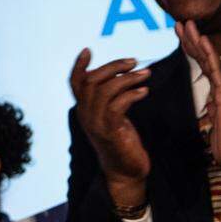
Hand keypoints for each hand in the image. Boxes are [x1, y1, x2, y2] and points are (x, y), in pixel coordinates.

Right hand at [70, 48, 150, 204]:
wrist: (125, 171)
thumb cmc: (122, 141)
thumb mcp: (112, 116)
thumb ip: (110, 99)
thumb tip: (118, 76)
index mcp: (83, 110)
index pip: (74, 83)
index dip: (79, 66)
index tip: (87, 50)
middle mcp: (85, 114)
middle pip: (91, 81)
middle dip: (112, 67)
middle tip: (133, 61)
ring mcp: (96, 123)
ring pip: (105, 91)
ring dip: (127, 79)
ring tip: (146, 74)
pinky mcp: (110, 131)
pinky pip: (117, 106)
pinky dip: (131, 94)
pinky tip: (144, 91)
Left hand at [176, 20, 220, 164]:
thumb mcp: (217, 123)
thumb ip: (215, 109)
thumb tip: (212, 101)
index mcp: (217, 91)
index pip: (201, 65)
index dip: (191, 47)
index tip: (179, 32)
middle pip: (204, 58)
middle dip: (191, 39)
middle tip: (179, 22)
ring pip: (210, 60)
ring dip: (197, 40)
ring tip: (186, 24)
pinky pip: (216, 71)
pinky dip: (209, 54)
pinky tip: (202, 41)